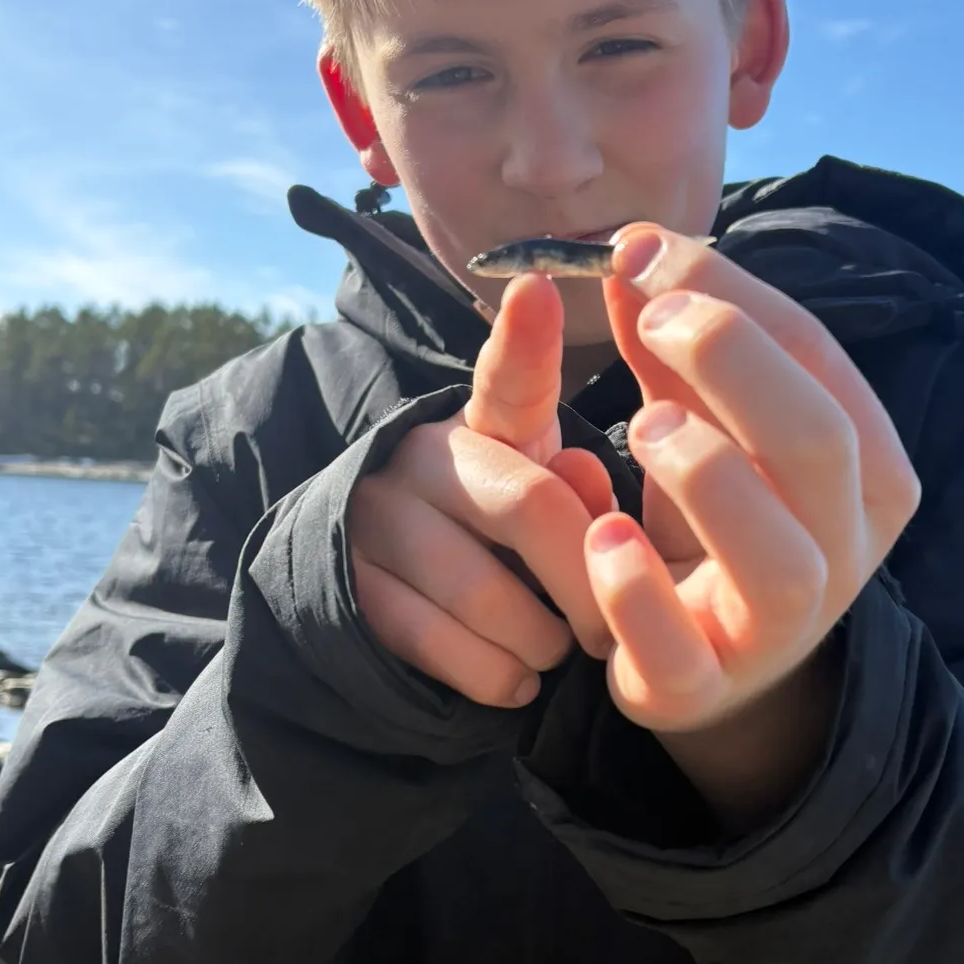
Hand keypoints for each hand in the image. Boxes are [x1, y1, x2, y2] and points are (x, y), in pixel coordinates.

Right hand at [347, 275, 614, 708]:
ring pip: (487, 595)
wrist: (393, 590)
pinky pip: (443, 646)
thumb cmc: (502, 539)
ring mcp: (378, 522)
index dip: (524, 337)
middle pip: (530, 508)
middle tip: (611, 626)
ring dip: (541, 642)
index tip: (539, 287)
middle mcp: (423, 458)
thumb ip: (577, 486)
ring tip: (558, 649)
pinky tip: (518, 676)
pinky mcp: (352, 590)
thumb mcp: (544, 499)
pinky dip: (497, 677)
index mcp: (483, 426)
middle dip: (587, 581)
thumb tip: (580, 477)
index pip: (506, 378)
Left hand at [582, 226, 921, 733]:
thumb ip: (670, 346)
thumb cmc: (712, 526)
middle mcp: (843, 552)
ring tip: (639, 424)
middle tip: (649, 316)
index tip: (646, 251)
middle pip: (817, 442)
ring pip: (781, 556)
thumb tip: (635, 249)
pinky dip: (637, 589)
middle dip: (731, 360)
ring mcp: (778, 630)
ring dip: (707, 471)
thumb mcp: (699, 424)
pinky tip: (605, 534)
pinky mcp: (700, 686)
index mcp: (866, 471)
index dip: (735, 295)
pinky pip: (679, 647)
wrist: (706, 664)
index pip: (820, 361)